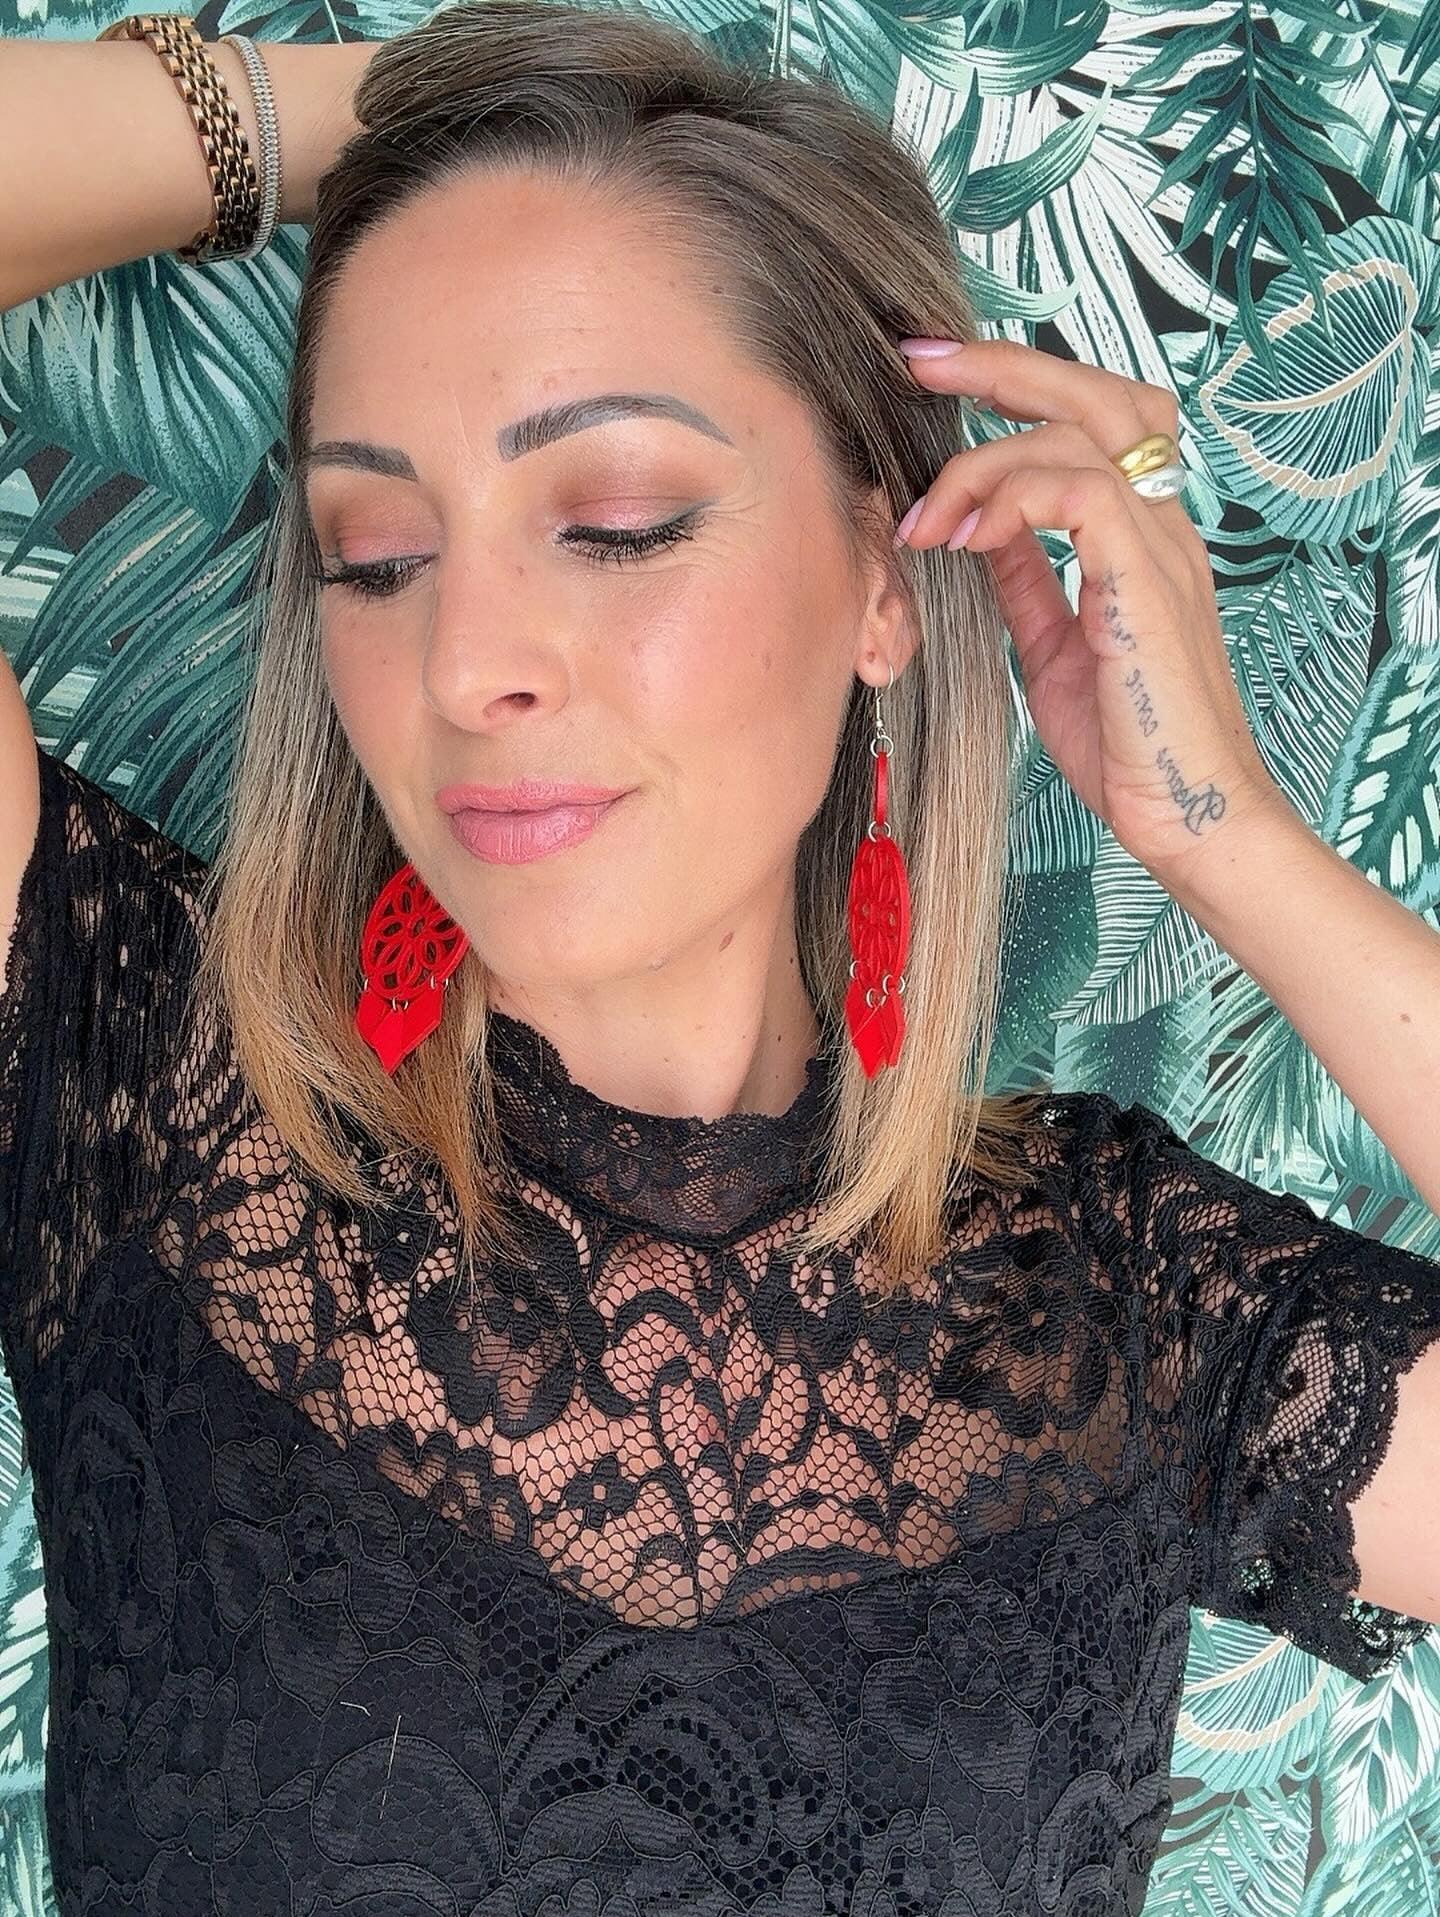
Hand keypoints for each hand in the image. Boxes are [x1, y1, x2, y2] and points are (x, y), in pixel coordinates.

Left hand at [893, 336, 1291, 882]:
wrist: (1187, 817)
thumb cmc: (1127, 746)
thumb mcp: (1049, 647)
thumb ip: (1024, 580)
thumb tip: (978, 530)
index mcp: (1139, 534)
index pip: (1089, 418)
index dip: (1012, 386)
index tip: (931, 382)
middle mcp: (1160, 523)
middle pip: (1096, 389)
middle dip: (999, 364)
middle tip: (918, 364)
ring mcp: (1161, 547)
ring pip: (1079, 430)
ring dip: (980, 463)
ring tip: (924, 523)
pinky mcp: (1146, 581)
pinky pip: (1083, 493)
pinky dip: (1014, 498)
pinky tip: (967, 540)